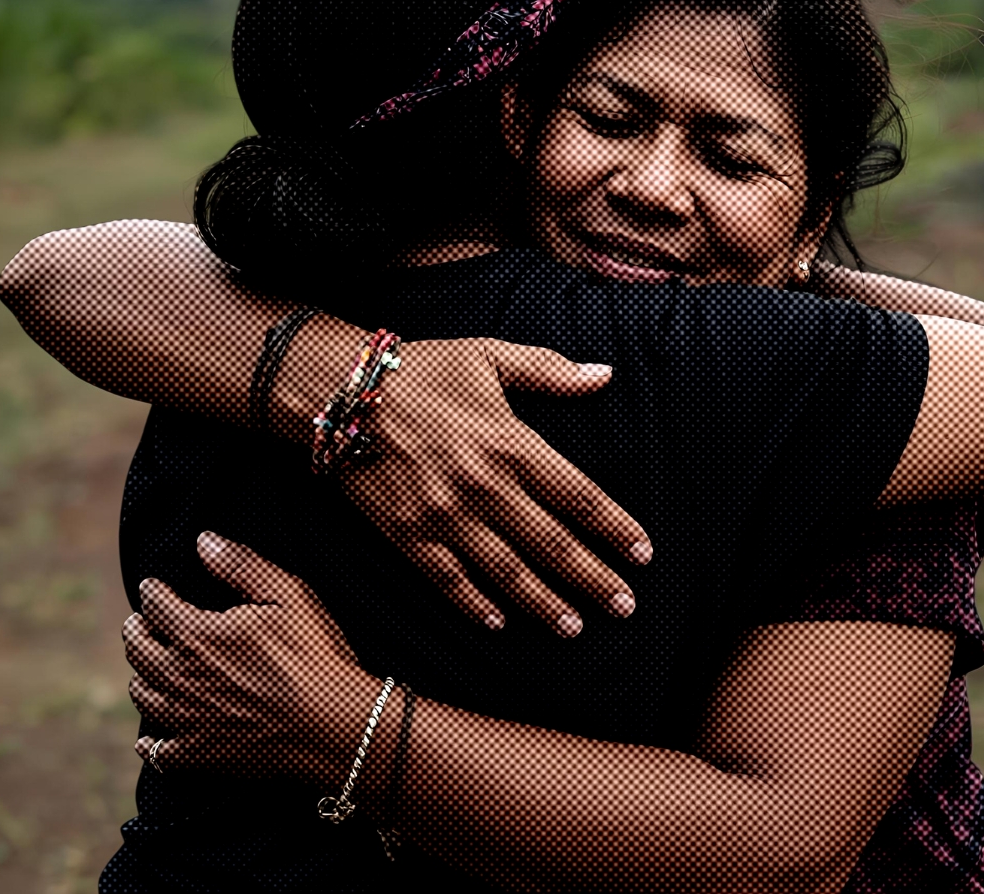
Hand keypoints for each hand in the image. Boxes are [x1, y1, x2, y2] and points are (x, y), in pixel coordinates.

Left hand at [127, 532, 380, 785]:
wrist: (333, 724)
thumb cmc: (316, 654)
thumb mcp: (288, 595)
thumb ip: (241, 565)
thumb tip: (202, 540)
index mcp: (197, 635)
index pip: (155, 606)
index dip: (152, 592)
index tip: (152, 586)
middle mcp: (180, 677)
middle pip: (137, 650)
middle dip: (136, 630)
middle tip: (139, 623)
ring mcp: (186, 721)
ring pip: (143, 695)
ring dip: (141, 675)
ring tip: (147, 668)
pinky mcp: (199, 756)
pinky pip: (159, 752)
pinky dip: (151, 742)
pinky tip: (152, 738)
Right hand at [336, 338, 651, 636]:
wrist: (340, 392)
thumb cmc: (422, 370)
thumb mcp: (489, 355)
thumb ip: (551, 370)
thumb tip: (607, 374)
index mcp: (511, 443)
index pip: (580, 497)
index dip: (617, 529)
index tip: (644, 555)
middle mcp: (483, 487)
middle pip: (552, 545)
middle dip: (594, 579)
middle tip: (625, 608)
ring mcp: (444, 517)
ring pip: (507, 573)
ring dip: (544, 605)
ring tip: (575, 628)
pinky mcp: (407, 536)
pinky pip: (449, 581)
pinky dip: (475, 607)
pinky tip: (500, 625)